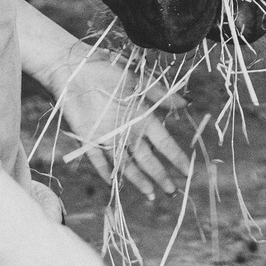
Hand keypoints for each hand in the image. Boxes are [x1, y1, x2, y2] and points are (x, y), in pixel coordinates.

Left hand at [48, 50, 192, 201]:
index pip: (164, 143)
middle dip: (161, 175)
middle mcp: (128, 131)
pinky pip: (99, 160)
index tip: (188, 172)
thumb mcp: (138, 82)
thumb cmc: (109, 71)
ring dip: (138, 180)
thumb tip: (186, 103)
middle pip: (147, 159)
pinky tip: (113, 184)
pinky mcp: (89, 139)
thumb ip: (161, 95)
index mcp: (143, 118)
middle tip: (172, 192)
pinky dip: (105, 171)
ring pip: (126, 164)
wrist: (77, 70)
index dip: (176, 157)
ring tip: (150, 195)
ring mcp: (109, 137)